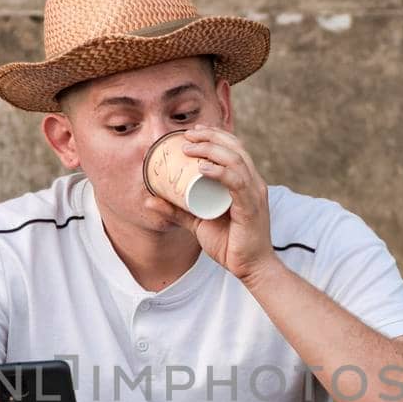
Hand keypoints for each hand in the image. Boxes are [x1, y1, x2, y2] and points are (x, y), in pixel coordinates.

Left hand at [143, 125, 281, 286]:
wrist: (250, 268)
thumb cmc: (229, 244)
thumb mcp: (197, 223)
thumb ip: (177, 211)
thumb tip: (148, 200)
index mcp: (245, 182)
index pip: (234, 148)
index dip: (215, 135)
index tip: (191, 132)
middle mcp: (253, 183)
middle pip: (234, 148)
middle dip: (210, 137)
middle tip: (186, 136)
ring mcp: (254, 194)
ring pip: (235, 160)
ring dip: (211, 149)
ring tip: (188, 148)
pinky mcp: (251, 208)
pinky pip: (237, 183)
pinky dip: (220, 172)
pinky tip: (203, 168)